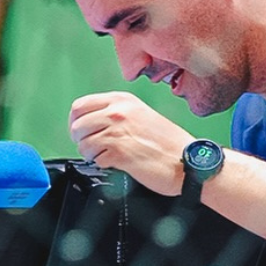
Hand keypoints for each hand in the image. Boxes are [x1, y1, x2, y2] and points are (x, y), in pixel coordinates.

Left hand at [69, 91, 193, 195]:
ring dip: (91, 154)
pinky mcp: (119, 152)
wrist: (189, 161)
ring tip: (107, 157)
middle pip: (77, 126)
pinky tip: (116, 164)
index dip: (76, 122)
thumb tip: (90, 122)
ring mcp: (117, 131)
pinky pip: (95, 160)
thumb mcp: (141, 114)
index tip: (82, 132)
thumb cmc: (169, 143)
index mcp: (121, 100)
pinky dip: (102, 164)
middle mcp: (117, 112)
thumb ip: (116, 113)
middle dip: (81, 140)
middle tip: (93, 149)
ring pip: (83, 144)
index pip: (79, 106)